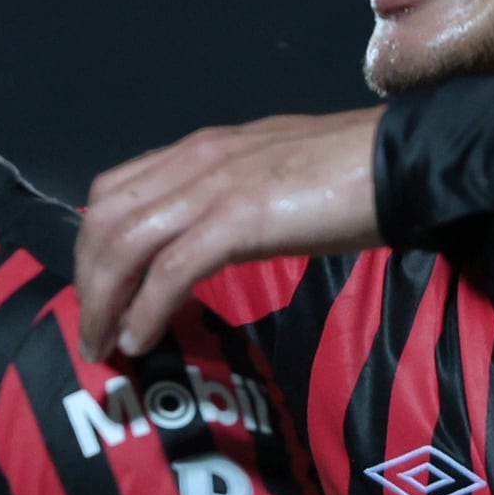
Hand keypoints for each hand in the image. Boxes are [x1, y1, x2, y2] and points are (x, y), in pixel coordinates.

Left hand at [74, 107, 386, 360]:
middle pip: (104, 220)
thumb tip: (200, 240)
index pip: (113, 192)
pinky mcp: (242, 219)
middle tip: (90, 331)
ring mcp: (216, 187)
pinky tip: (140, 338)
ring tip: (103, 344)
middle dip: (87, 280)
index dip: (91, 246)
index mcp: (199, 150)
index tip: (95, 293)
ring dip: (103, 301)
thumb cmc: (350, 175)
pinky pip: (172, 269)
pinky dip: (146, 308)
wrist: (406, 162)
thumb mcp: (266, 177)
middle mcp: (195, 161)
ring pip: (126, 243)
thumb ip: (225, 199)